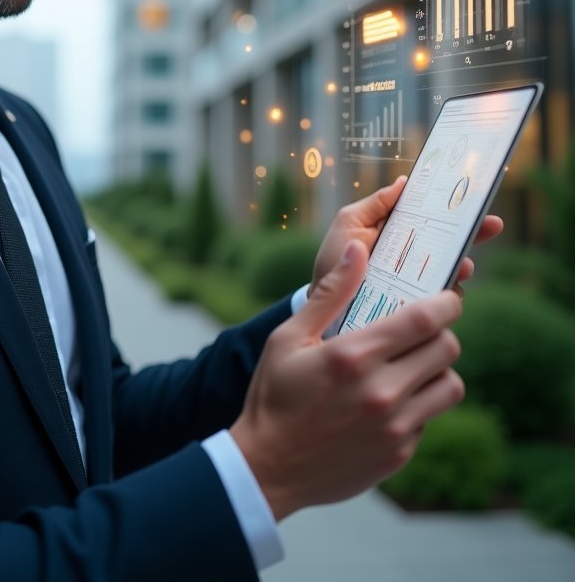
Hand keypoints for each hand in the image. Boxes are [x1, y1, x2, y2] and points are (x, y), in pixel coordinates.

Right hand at [231, 240, 464, 519]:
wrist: (268, 467)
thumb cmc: (274, 394)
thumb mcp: (289, 337)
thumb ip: (330, 293)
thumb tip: (358, 249)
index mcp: (354, 355)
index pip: (425, 319)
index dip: (446, 302)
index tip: (447, 297)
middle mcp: (381, 391)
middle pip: (447, 349)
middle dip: (440, 332)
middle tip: (421, 330)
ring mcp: (394, 426)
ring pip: (450, 386)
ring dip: (437, 369)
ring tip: (411, 364)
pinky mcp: (399, 453)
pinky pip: (430, 417)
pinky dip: (419, 402)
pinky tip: (390, 399)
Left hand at [310, 176, 502, 298]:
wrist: (326, 302)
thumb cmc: (336, 258)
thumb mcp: (350, 224)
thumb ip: (376, 204)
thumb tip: (404, 181)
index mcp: (401, 232)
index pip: (434, 217)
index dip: (455, 208)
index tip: (473, 199)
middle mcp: (415, 255)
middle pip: (452, 241)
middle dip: (474, 232)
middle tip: (490, 225)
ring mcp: (420, 281)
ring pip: (452, 270)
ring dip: (462, 265)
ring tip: (463, 264)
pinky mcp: (418, 306)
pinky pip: (441, 300)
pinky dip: (448, 294)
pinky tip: (447, 290)